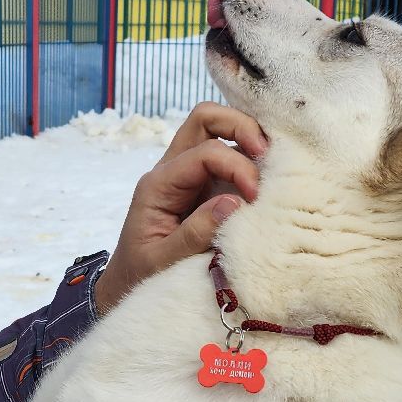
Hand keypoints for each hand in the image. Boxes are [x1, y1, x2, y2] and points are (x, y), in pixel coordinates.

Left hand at [95, 103, 268, 313]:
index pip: (204, 152)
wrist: (127, 283)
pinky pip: (229, 156)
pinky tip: (269, 175)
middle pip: (206, 119)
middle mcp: (172, 170)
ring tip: (274, 162)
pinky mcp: (206, 187)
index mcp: (158, 185)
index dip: (236, 166)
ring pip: (219, 130)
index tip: (256, 197)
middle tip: (268, 154)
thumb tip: (232, 203)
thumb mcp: (162, 262)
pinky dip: (251, 158)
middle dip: (241, 126)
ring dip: (248, 138)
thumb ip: (193, 234)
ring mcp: (190, 175)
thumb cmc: (141, 274)